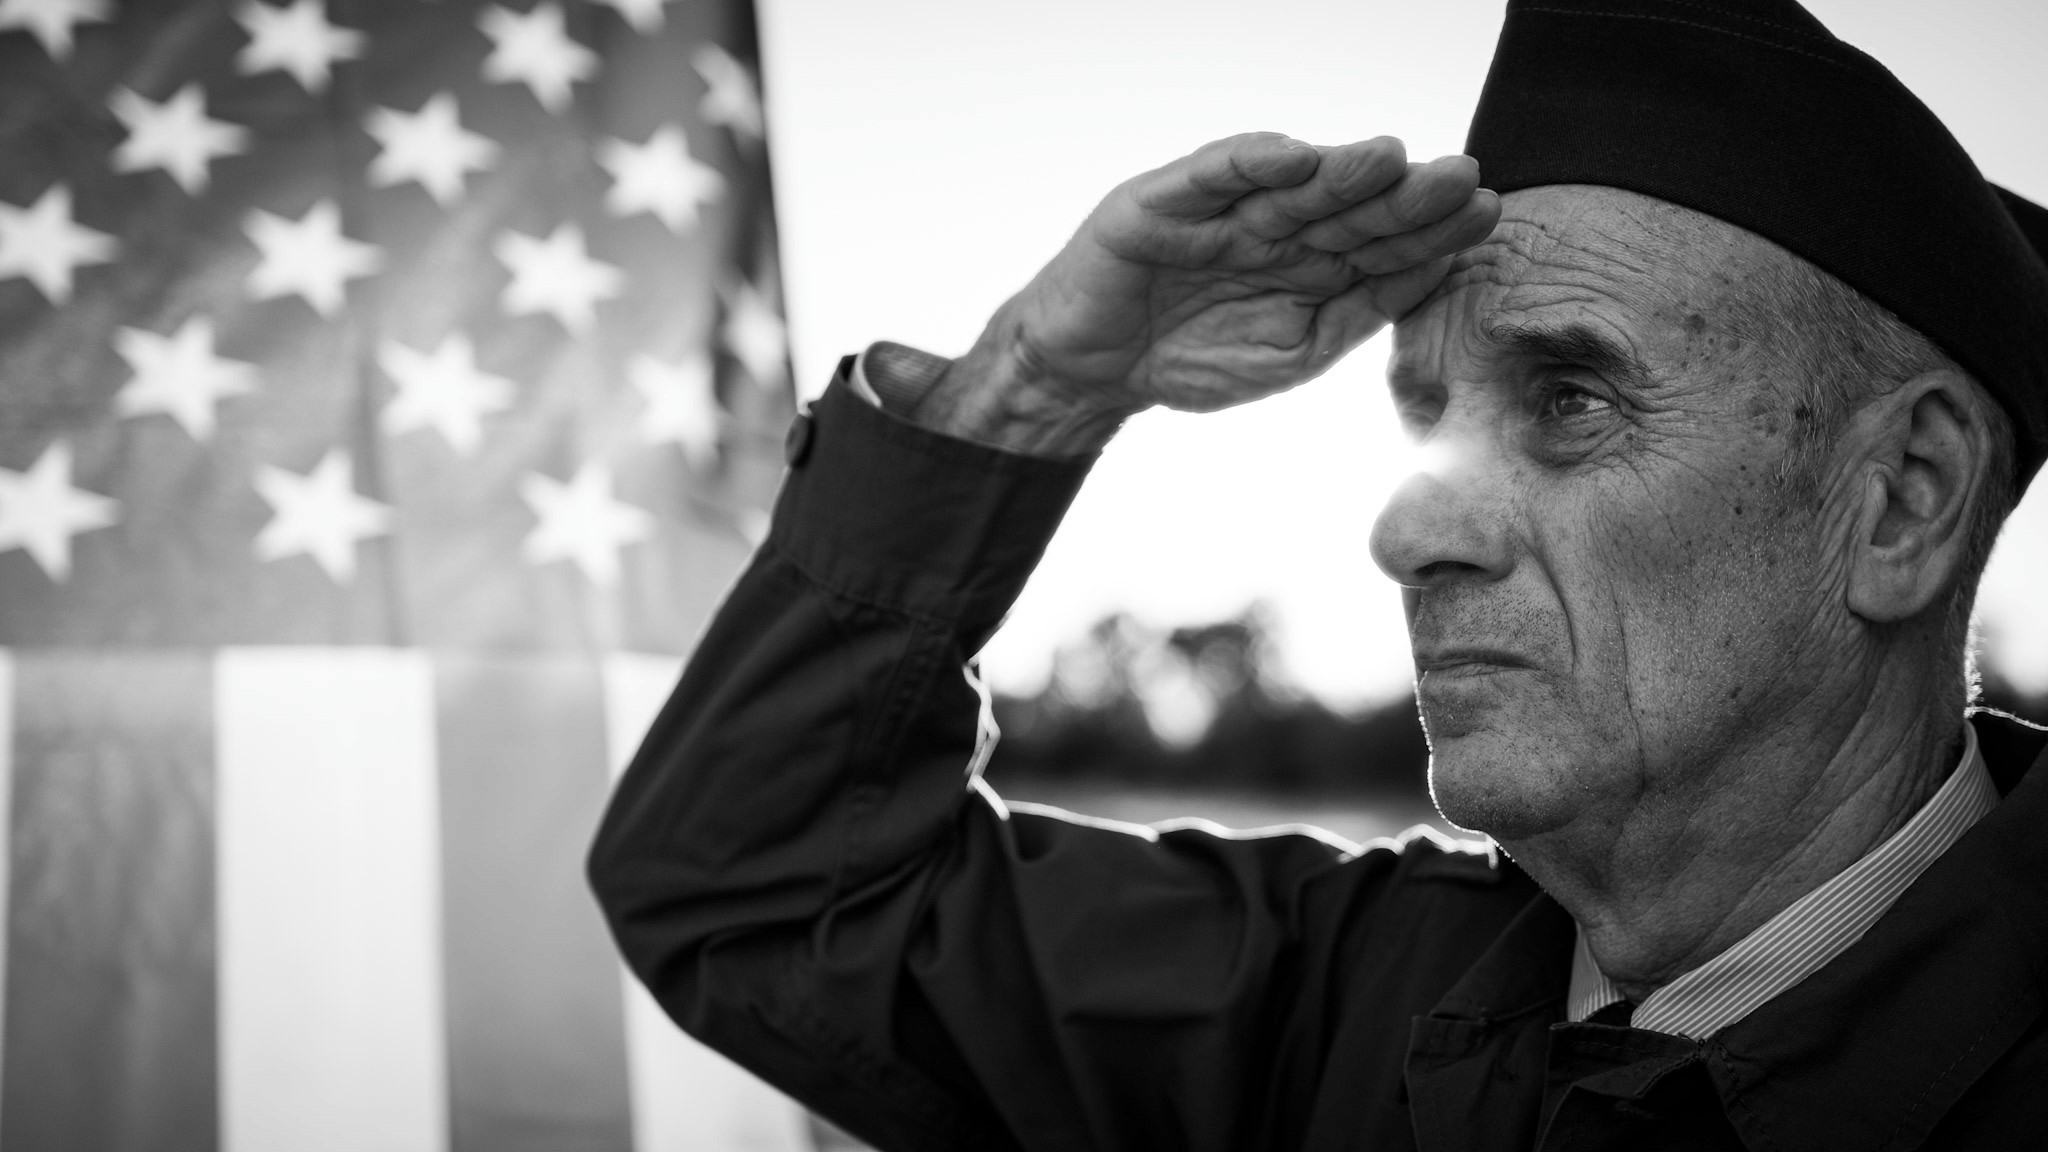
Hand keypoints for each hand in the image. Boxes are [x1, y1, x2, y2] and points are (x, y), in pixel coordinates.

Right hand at [915, 132, 1499, 453]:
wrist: (1092, 374)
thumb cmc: (1190, 359)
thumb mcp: (1294, 352)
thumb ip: (1358, 313)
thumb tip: (1434, 272)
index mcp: (1309, 261)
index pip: (1381, 237)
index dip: (1431, 226)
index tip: (1487, 213)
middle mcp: (1272, 225)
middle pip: (1348, 203)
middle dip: (1402, 191)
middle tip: (1461, 176)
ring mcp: (1220, 210)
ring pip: (1290, 184)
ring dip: (1340, 169)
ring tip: (1392, 156)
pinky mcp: (1163, 203)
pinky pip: (1210, 175)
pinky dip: (1250, 162)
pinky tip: (1295, 157)